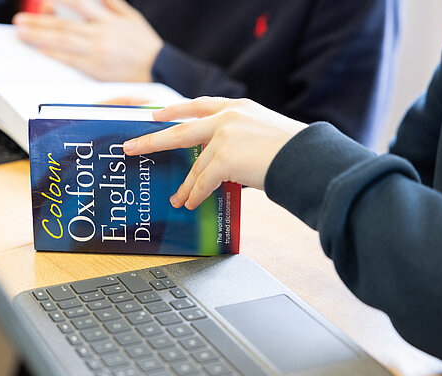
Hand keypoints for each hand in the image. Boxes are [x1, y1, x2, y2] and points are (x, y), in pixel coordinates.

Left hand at [13, 0, 162, 81]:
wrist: (160, 70)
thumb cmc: (146, 46)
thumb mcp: (132, 17)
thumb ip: (112, 3)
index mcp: (108, 19)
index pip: (78, 4)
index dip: (58, 0)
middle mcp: (100, 34)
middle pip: (63, 25)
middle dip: (39, 22)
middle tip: (19, 20)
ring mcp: (97, 53)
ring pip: (63, 42)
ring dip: (39, 37)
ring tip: (22, 33)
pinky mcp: (96, 70)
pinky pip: (71, 60)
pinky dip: (54, 54)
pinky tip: (41, 50)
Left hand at [123, 97, 307, 209]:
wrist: (309, 157)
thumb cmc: (293, 150)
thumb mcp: (264, 132)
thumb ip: (239, 139)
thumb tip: (220, 163)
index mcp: (237, 107)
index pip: (198, 105)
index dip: (174, 110)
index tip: (156, 115)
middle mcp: (227, 118)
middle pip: (180, 129)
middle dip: (153, 140)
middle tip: (131, 146)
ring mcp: (224, 136)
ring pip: (195, 166)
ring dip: (185, 186)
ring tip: (176, 198)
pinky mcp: (224, 158)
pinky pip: (204, 182)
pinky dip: (196, 195)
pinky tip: (190, 203)